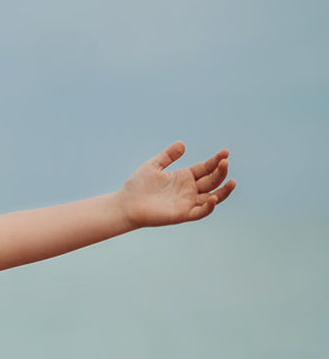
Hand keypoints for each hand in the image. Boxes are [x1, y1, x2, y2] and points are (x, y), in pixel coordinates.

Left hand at [119, 143, 235, 228]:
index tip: (225, 152)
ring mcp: (187, 203)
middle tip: (225, 162)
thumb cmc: (137, 186)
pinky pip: (200, 212)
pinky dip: (208, 207)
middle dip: (220, 172)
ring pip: (212, 198)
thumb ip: (168, 156)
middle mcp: (189, 190)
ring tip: (232, 182)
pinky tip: (212, 198)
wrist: (125, 204)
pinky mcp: (182, 214)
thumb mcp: (154, 166)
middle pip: (212, 181)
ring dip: (223, 191)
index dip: (216, 161)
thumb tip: (182, 144)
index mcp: (184, 177)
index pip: (206, 168)